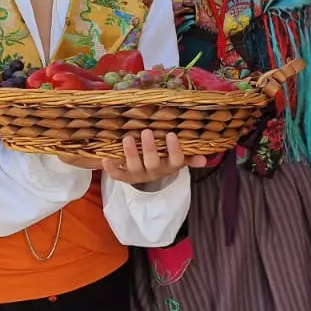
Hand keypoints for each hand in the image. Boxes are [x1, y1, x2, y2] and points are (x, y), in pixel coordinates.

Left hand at [63, 131, 207, 187]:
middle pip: (153, 163)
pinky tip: (106, 159)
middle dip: (149, 148)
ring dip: (130, 153)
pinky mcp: (124, 176)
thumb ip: (190, 158)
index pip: (176, 160)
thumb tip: (205, 158)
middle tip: (146, 132)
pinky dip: (111, 168)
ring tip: (127, 138)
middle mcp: (154, 172)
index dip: (174, 149)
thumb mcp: (178, 160)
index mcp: (169, 167)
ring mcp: (138, 175)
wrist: (147, 178)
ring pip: (134, 167)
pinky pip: (117, 175)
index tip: (171, 134)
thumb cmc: (164, 160)